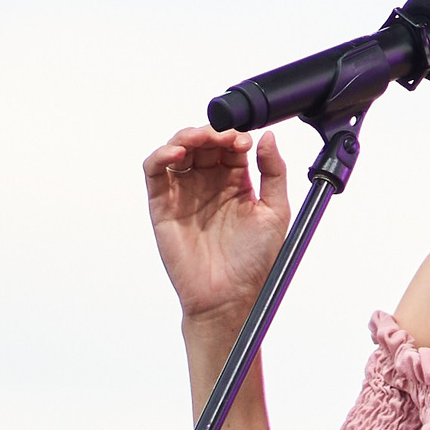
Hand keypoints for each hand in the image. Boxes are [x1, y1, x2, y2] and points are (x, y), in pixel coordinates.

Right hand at [144, 127, 289, 329]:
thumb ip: (274, 172)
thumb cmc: (253, 261)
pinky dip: (160, 155)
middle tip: (223, 139)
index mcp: (235, 183)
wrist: (229, 297)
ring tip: (200, 140)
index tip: (243, 141)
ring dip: (186, 137)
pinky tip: (177, 153)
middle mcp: (208, 184)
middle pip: (202, 142)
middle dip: (211, 133)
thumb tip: (268, 136)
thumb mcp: (275, 211)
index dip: (233, 136)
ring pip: (176, 150)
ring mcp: (183, 193)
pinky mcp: (162, 206)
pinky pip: (154, 172)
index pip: (229, 145)